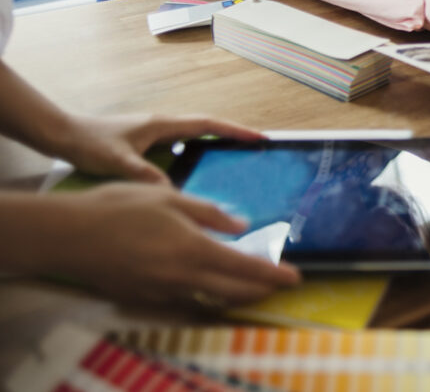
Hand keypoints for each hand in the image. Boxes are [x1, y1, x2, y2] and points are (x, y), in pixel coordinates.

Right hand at [50, 183, 299, 305]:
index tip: (296, 277)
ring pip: (211, 300)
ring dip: (236, 294)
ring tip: (252, 284)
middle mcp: (182, 278)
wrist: (65, 236)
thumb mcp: (169, 197)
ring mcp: (162, 292)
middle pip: (235, 292)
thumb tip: (240, 226)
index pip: (246, 270)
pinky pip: (186, 301)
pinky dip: (206, 295)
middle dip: (262, 290)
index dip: (274, 275)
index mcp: (193, 250)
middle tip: (280, 283)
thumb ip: (209, 213)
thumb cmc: (117, 208)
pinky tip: (210, 283)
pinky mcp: (145, 298)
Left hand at [57, 113, 264, 184]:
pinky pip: (181, 146)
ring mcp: (154, 133)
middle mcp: (162, 125)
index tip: (259, 137)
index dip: (235, 131)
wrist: (63, 135)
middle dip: (232, 136)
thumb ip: (145, 175)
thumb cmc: (89, 144)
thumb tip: (173, 192)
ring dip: (215, 143)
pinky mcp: (146, 143)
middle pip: (206, 127)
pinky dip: (196, 153)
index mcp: (162, 125)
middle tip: (255, 148)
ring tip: (233, 159)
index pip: (207, 124)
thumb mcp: (118, 162)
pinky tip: (196, 171)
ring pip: (193, 137)